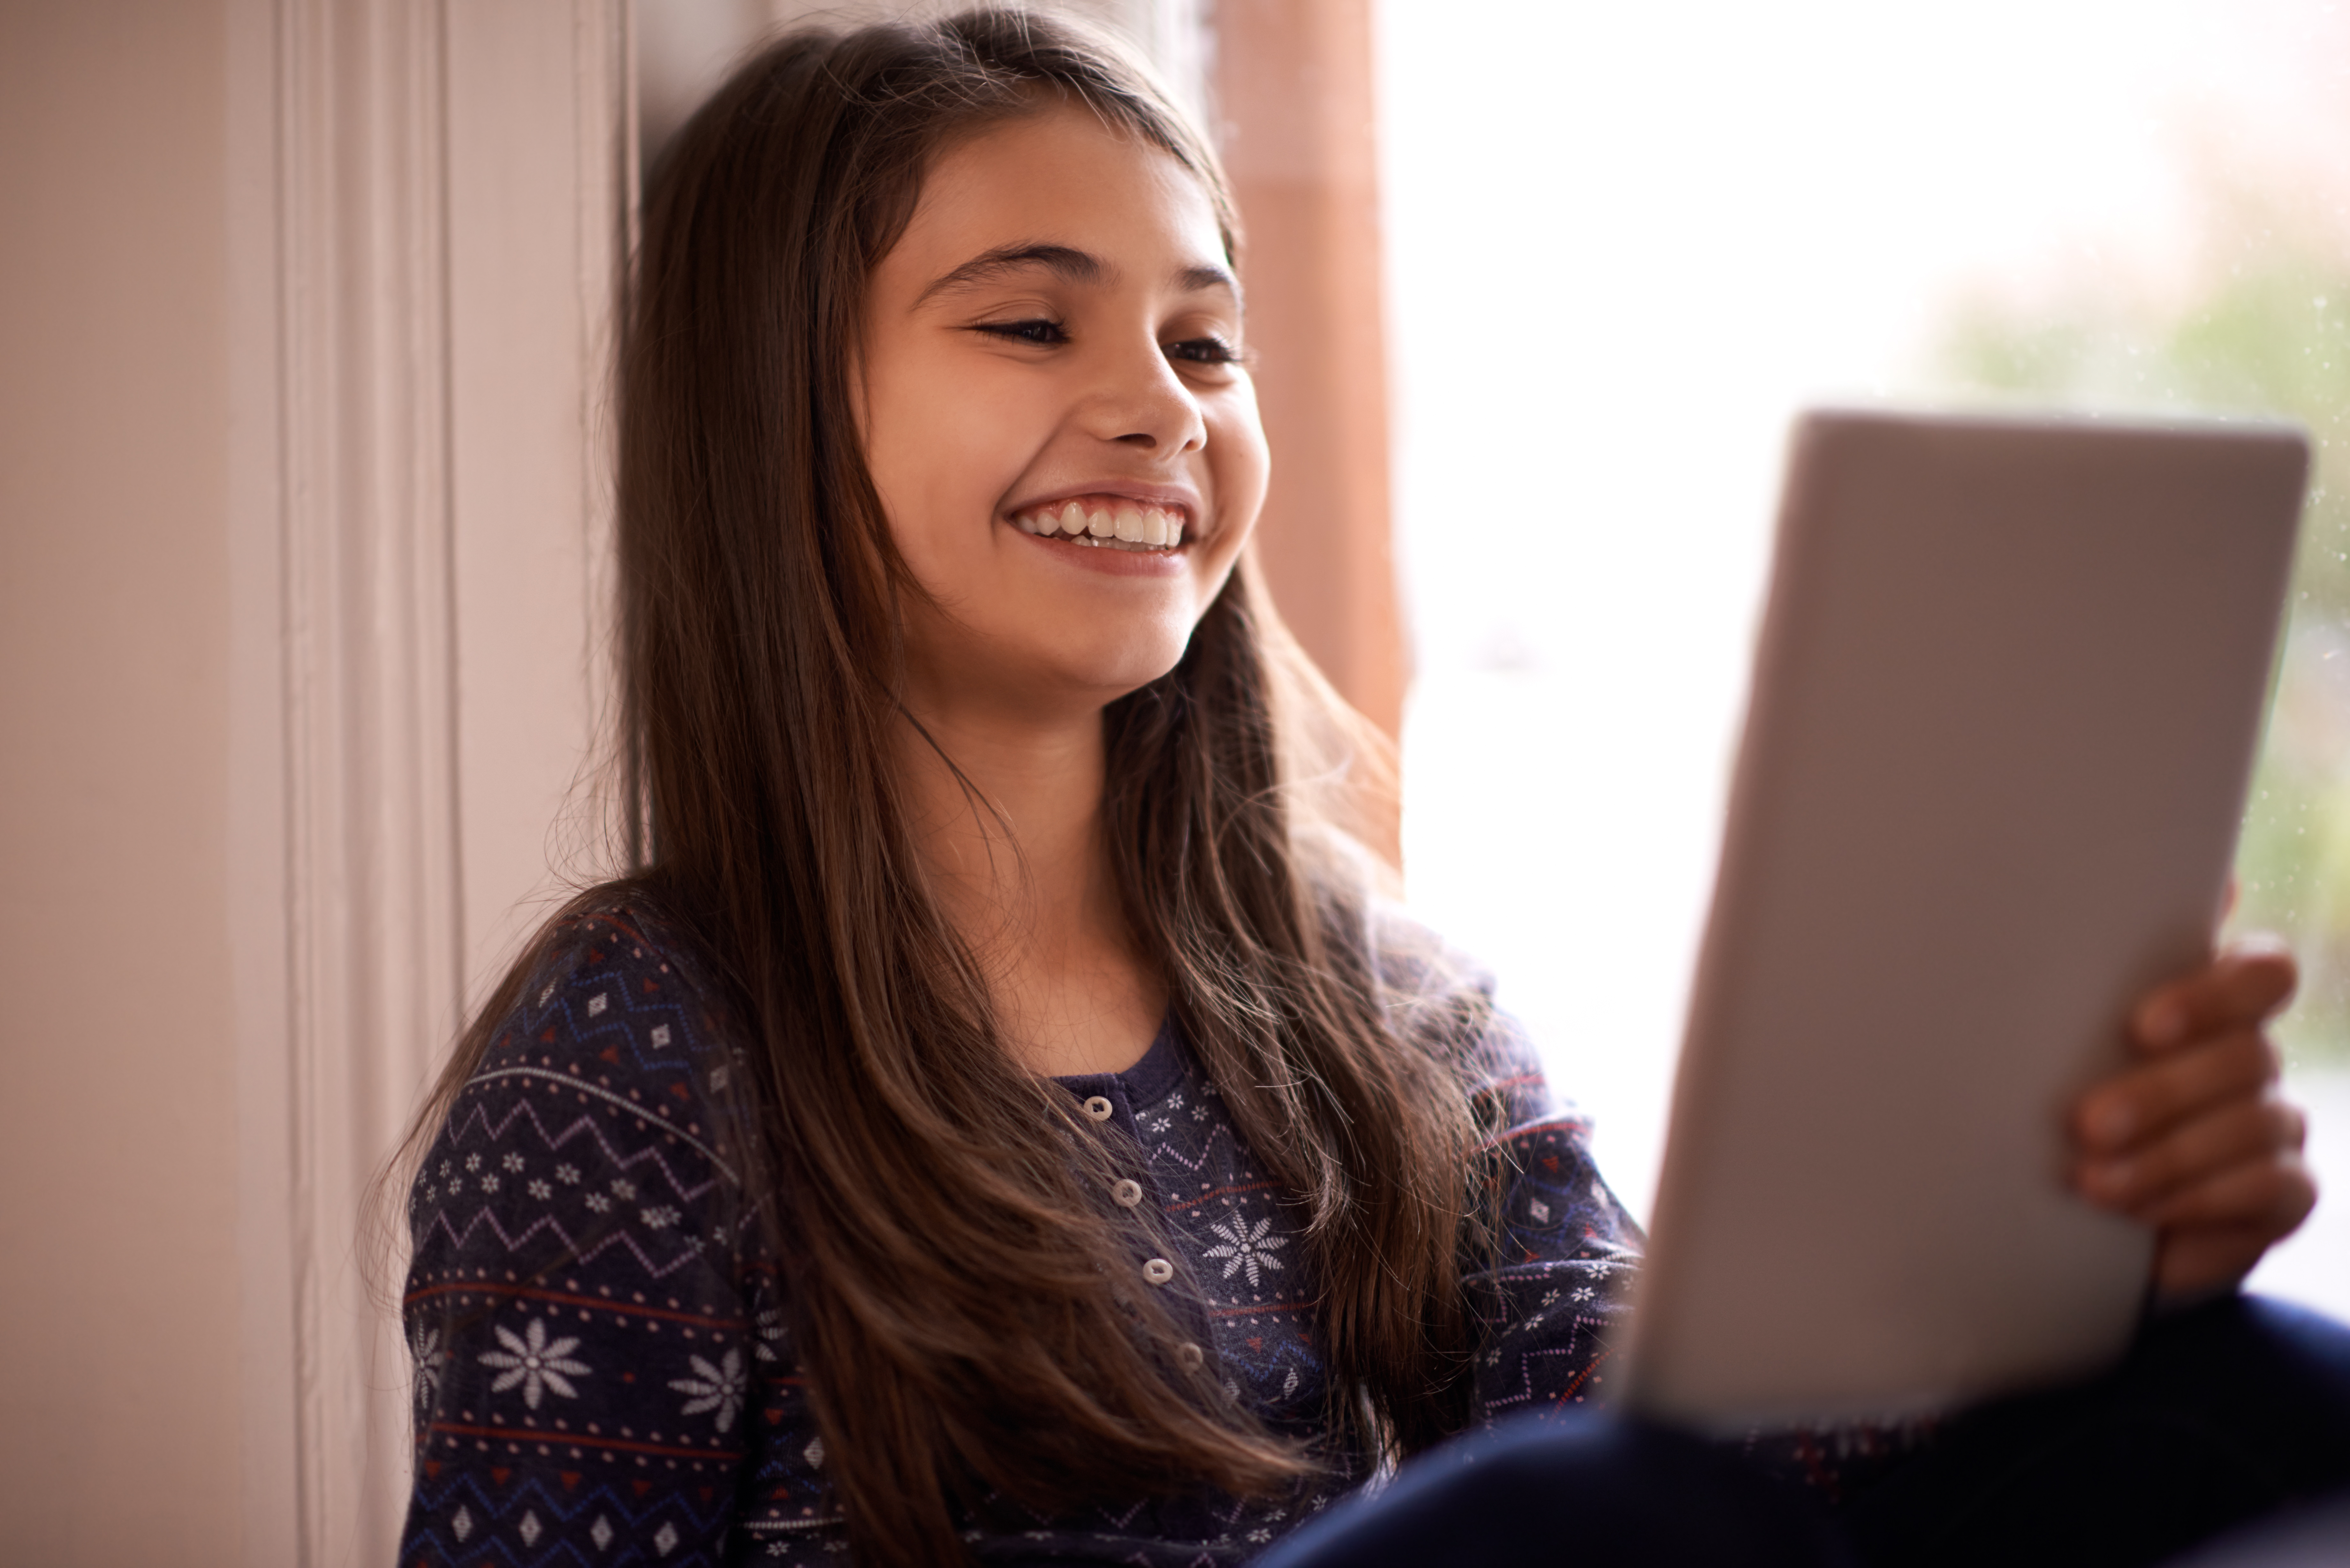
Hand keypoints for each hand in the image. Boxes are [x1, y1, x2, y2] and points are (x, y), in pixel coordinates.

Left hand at [2071, 941, 2315, 1301]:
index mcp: (2211, 1004)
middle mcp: (2251, 1057)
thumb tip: (2057, 901)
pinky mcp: (2281, 1195)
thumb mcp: (2054, 1048)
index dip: (2215, 995)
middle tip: (2086, 1124)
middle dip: (2163, 1093)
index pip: (2262, 973)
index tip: (2141, 1028)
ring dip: (2169, 1155)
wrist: (2053, 1213)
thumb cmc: (2048, 1106)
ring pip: (2256, 1124)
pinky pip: (2270, 1189)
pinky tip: (2138, 1214)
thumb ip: (2076, 985)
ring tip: (2093, 1182)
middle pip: (2247, 1055)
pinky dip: (2196, 1200)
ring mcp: (2274, 1124)